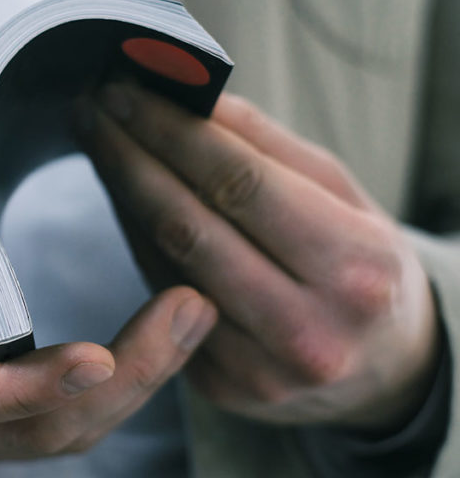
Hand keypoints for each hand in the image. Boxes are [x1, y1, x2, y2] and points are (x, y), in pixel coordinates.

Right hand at [0, 169, 216, 464]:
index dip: (17, 386)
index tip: (96, 358)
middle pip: (34, 428)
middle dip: (122, 383)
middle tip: (191, 307)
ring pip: (61, 435)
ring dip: (138, 385)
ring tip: (195, 313)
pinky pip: (59, 425)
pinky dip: (117, 390)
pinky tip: (159, 338)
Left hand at [76, 84, 440, 431]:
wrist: (385, 372)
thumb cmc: (363, 266)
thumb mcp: (344, 197)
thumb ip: (266, 146)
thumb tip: (187, 95)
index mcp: (355, 270)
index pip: (240, 185)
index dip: (172, 133)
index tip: (124, 90)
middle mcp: (307, 332)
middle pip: (187, 227)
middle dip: (128, 157)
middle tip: (92, 108)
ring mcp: (257, 370)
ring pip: (163, 264)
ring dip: (121, 193)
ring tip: (97, 138)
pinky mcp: (220, 388)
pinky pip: (160, 297)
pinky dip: (138, 239)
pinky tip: (123, 194)